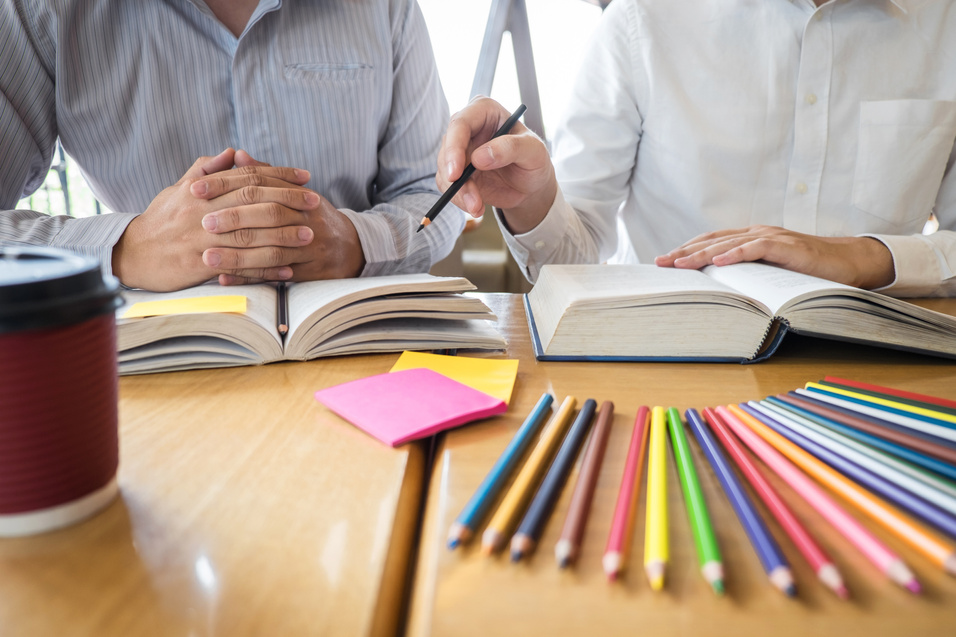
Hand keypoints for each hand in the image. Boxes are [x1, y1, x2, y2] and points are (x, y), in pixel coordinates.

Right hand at [112, 149, 317, 290]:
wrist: (133, 253)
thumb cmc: (161, 219)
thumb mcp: (179, 188)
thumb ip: (207, 169)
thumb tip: (232, 152)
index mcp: (201, 190)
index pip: (247, 176)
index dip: (278, 174)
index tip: (305, 176)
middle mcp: (204, 212)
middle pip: (254, 202)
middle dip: (289, 201)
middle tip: (316, 202)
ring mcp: (204, 239)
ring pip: (250, 235)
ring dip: (283, 235)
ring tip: (309, 235)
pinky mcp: (202, 265)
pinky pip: (240, 267)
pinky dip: (265, 269)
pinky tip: (289, 269)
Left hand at [199, 151, 364, 285]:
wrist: (350, 248)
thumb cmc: (312, 217)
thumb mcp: (293, 192)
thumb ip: (264, 174)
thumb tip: (236, 154)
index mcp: (297, 194)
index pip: (258, 183)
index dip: (225, 184)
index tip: (195, 188)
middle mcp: (307, 217)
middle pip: (269, 214)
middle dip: (234, 218)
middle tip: (203, 222)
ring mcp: (310, 246)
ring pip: (272, 249)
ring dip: (238, 254)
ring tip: (207, 256)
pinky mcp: (310, 271)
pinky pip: (276, 274)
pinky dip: (249, 276)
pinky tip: (225, 277)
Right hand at [438, 96, 555, 233]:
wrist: (530, 183)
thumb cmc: (534, 159)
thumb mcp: (533, 150)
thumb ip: (511, 148)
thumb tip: (480, 157)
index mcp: (484, 111)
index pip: (460, 123)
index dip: (454, 147)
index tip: (456, 173)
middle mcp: (467, 128)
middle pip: (447, 148)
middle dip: (453, 176)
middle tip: (469, 198)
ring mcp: (459, 151)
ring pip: (445, 170)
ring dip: (459, 193)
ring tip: (478, 207)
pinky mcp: (456, 172)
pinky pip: (448, 186)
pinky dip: (459, 200)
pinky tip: (476, 207)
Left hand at [654, 225, 894, 288]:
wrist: (847, 262)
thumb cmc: (807, 269)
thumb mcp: (770, 272)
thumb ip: (747, 273)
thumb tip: (718, 289)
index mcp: (750, 238)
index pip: (710, 241)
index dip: (687, 249)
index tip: (663, 262)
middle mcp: (757, 233)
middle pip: (712, 240)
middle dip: (684, 252)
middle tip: (661, 263)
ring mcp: (771, 237)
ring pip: (729, 243)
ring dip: (702, 254)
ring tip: (680, 263)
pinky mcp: (787, 246)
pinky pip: (757, 248)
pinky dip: (736, 254)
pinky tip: (719, 261)